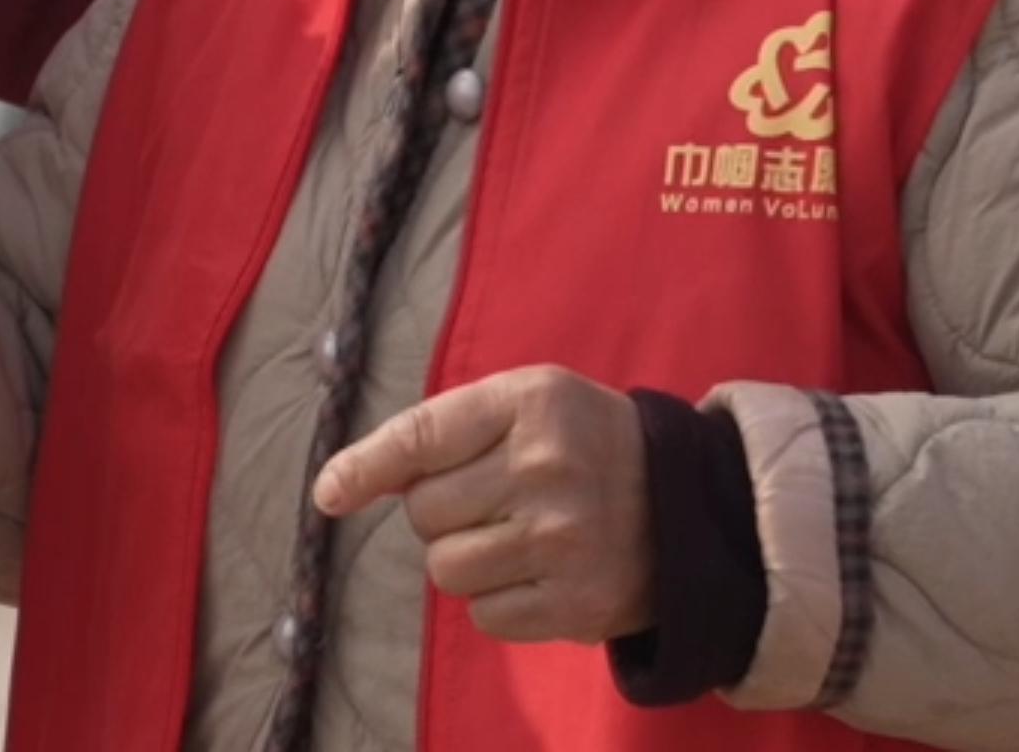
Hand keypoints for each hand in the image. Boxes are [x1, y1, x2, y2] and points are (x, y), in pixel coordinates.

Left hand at [311, 365, 653, 644]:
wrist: (689, 503)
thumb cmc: (582, 443)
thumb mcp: (526, 403)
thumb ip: (440, 430)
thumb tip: (341, 483)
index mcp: (532, 403)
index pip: (422, 437)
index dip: (365, 467)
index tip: (329, 494)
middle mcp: (547, 469)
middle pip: (424, 511)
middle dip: (440, 510)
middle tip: (489, 498)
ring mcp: (563, 541)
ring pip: (445, 569)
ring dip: (463, 558)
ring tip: (513, 536)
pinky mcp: (575, 604)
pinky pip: (483, 615)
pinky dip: (496, 600)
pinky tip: (536, 571)